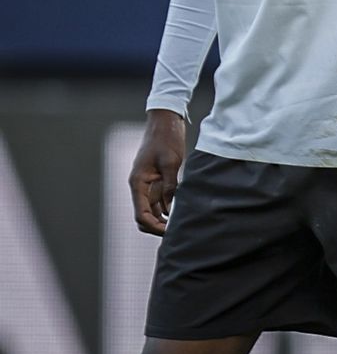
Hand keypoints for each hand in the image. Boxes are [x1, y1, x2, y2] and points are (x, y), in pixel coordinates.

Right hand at [129, 109, 185, 235]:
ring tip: (181, 224)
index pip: (141, 213)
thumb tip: (170, 207)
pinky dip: (168, 207)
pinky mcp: (158, 178)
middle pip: (145, 215)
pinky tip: (182, 210)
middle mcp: (140, 185)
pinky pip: (160, 198)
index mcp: (138, 183)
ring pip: (153, 208)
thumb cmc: (166, 138)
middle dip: (157, 226)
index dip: (152, 226)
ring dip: (163, 218)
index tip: (168, 232)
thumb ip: (170, 185)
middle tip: (176, 232)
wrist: (166, 121)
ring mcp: (149, 183)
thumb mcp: (170, 161)